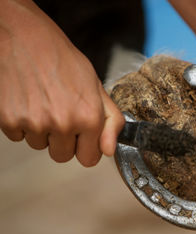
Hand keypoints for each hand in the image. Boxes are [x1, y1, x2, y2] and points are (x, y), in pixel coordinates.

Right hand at [0, 0, 123, 166]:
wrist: (26, 39)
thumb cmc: (63, 60)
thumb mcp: (97, 87)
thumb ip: (111, 121)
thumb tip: (109, 150)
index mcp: (89, 118)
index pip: (89, 159)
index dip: (86, 148)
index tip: (82, 136)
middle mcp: (63, 124)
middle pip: (63, 156)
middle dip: (64, 141)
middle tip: (61, 114)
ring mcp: (35, 124)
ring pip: (40, 146)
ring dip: (42, 131)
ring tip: (44, 102)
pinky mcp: (10, 121)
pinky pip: (19, 137)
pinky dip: (22, 123)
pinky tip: (28, 101)